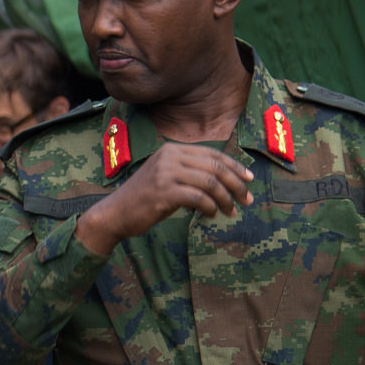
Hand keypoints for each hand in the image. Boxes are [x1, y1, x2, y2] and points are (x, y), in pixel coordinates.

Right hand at [76, 143, 252, 256]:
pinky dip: (210, 208)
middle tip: (247, 200)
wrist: (115, 212)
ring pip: (210, 183)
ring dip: (225, 199)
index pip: (213, 154)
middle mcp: (169, 157)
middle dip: (236, 184)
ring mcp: (165, 173)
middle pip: (215, 167)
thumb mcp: (167, 176)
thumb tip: (227, 179)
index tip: (249, 180)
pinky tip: (211, 215)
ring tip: (230, 211)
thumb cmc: (145, 197)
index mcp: (172, 150)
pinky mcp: (164, 192)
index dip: (235, 167)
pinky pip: (198, 198)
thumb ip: (191, 172)